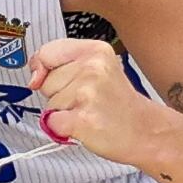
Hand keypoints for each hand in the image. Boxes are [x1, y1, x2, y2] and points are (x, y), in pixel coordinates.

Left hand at [26, 37, 166, 169]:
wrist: (149, 132)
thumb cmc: (119, 103)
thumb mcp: (97, 69)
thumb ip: (60, 64)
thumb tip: (33, 78)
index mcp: (96, 50)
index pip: (46, 52)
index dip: (44, 69)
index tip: (60, 80)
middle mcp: (92, 68)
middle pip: (46, 81)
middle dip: (60, 94)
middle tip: (89, 101)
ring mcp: (87, 93)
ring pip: (49, 103)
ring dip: (65, 112)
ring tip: (91, 112)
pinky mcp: (82, 119)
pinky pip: (51, 122)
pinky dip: (63, 129)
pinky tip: (86, 126)